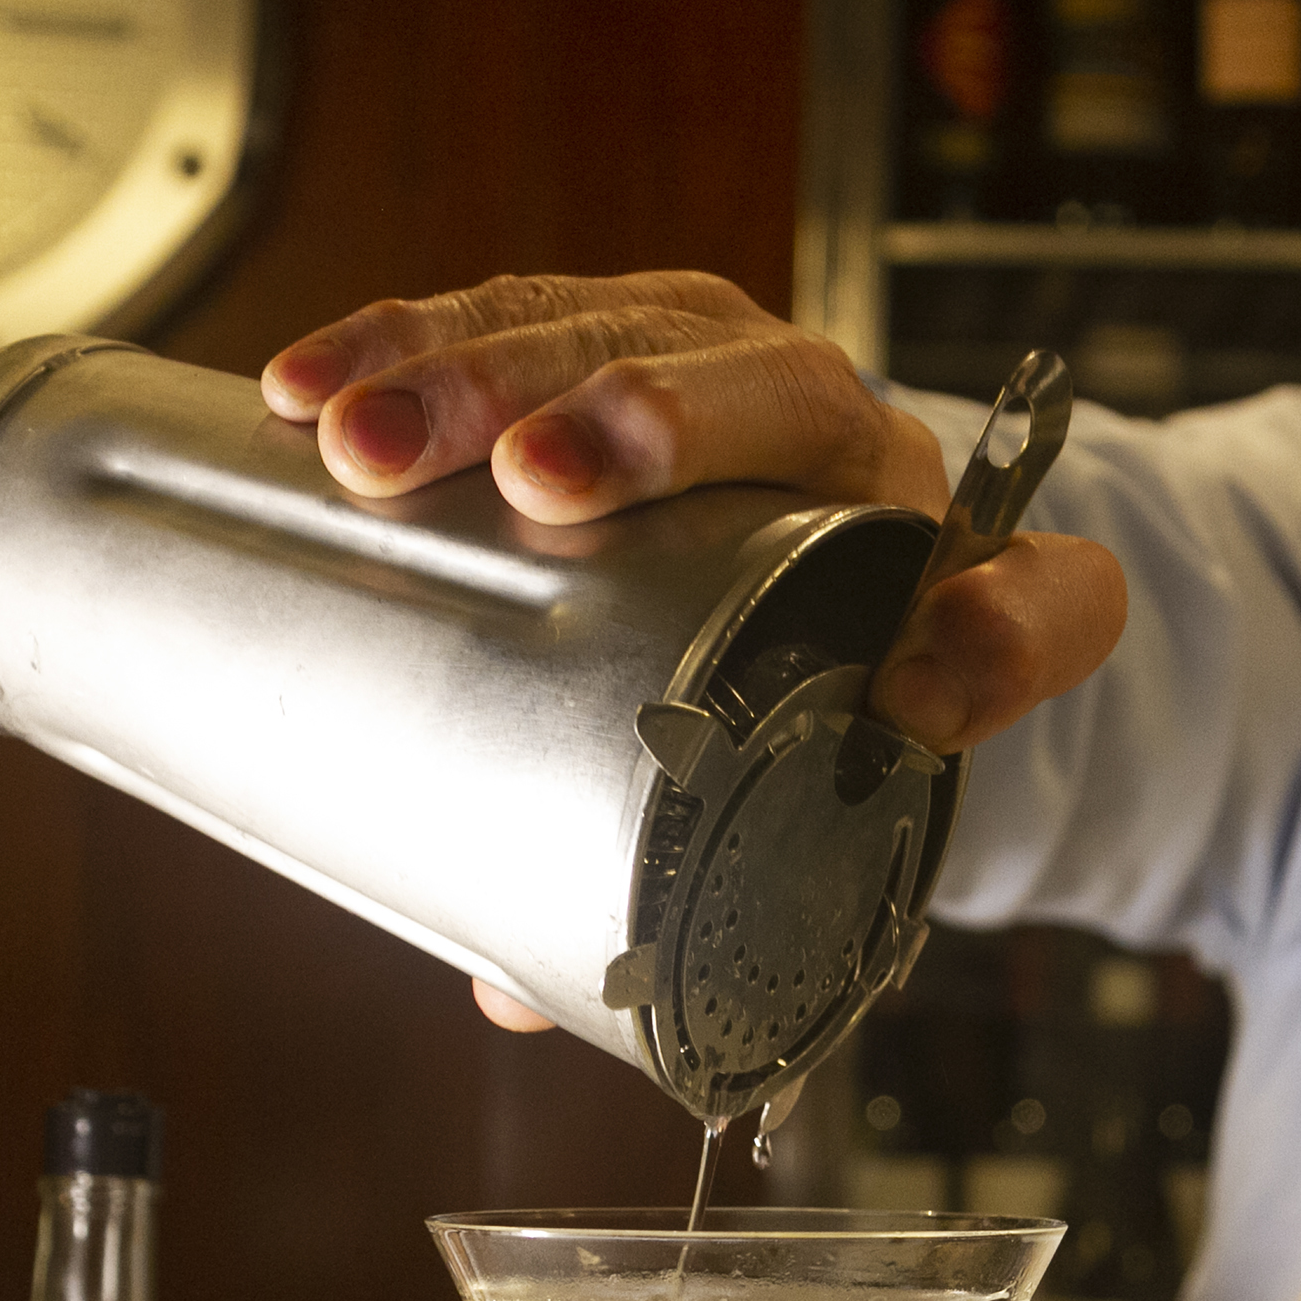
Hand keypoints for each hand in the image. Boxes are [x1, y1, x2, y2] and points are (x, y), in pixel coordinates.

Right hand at [264, 272, 1126, 1030]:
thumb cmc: (796, 698)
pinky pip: (513, 314)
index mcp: (918, 544)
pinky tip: (304, 387)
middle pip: (764, 385)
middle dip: (634, 418)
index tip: (848, 645)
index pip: (996, 559)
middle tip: (517, 478)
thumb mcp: (781, 806)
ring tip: (358, 439)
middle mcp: (830, 427)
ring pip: (617, 325)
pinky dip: (407, 341)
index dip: (962, 604)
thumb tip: (515, 986)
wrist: (809, 596)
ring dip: (478, 369)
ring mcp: (710, 360)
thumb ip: (676, 902)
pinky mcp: (599, 338)